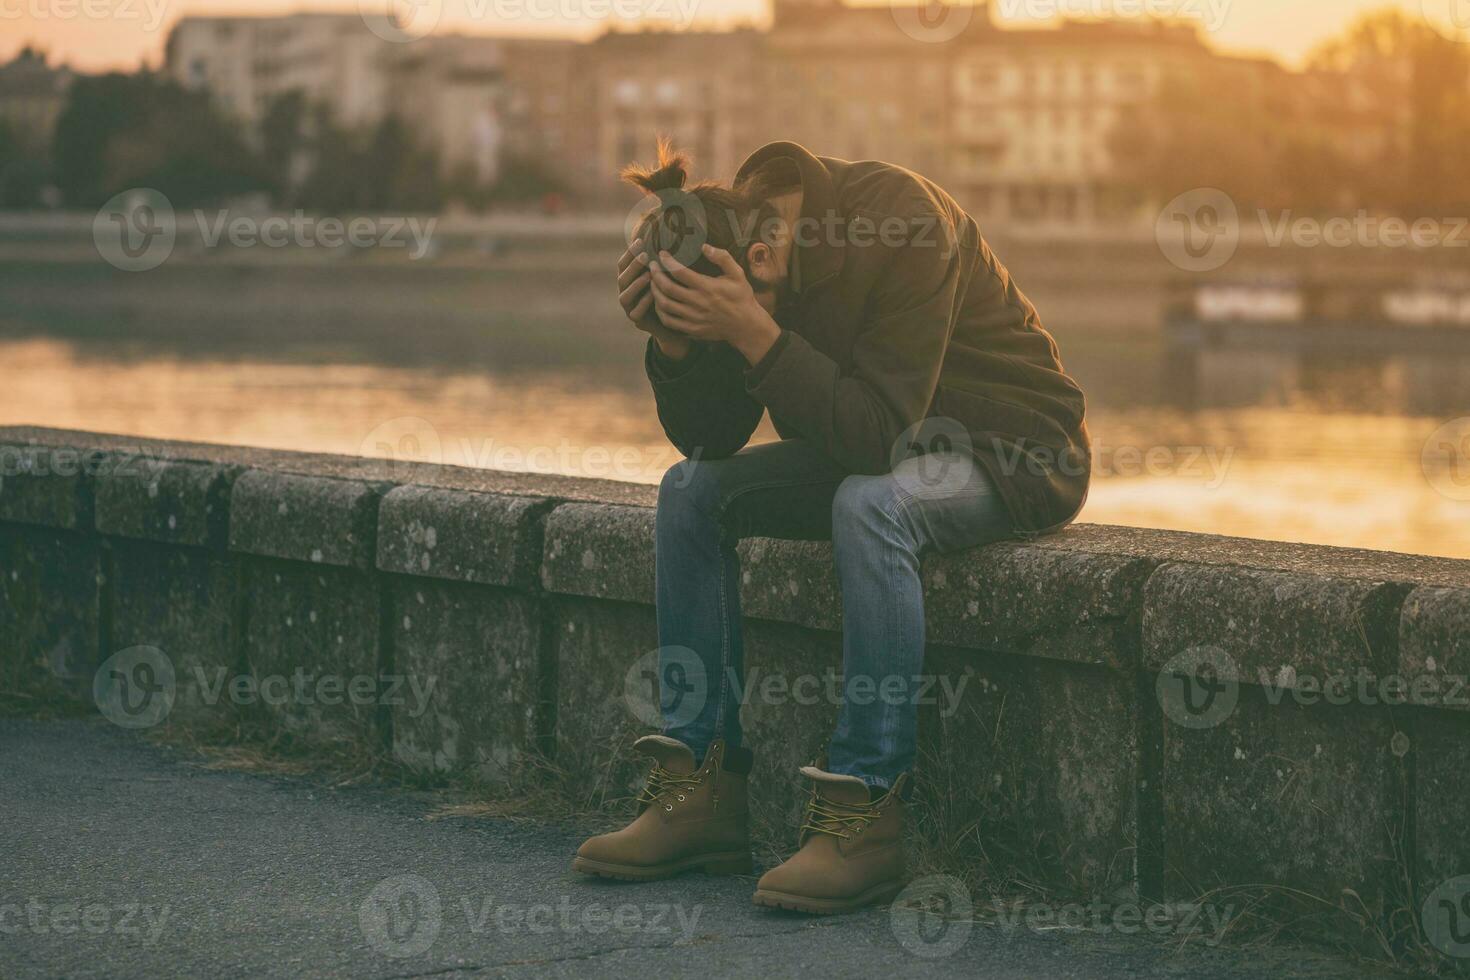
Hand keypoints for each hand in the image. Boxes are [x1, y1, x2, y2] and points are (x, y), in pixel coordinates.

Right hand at [617, 238, 689, 359]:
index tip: (641, 240)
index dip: (630, 253)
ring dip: (636, 284)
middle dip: (633, 266)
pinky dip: (643, 303)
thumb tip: (671, 234)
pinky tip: (653, 295)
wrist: (674, 322)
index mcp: (630, 279)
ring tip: (649, 275)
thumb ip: (662, 261)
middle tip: (645, 256)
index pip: (623, 264)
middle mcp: (626, 292)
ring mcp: (630, 308)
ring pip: (625, 296)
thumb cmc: (671, 294)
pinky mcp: (638, 321)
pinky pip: (636, 312)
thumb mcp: (666, 275)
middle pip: (622, 278)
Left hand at [649, 244, 780, 365]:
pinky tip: (659, 301)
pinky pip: (668, 321)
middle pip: (667, 288)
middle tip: (651, 266)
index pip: (679, 272)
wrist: (745, 326)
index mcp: (707, 287)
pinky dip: (660, 310)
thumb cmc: (741, 297)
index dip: (667, 261)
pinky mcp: (691, 329)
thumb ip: (722, 258)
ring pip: (664, 305)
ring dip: (654, 292)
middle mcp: (698, 303)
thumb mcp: (737, 274)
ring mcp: (693, 318)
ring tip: (652, 282)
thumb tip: (704, 246)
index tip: (661, 254)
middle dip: (655, 275)